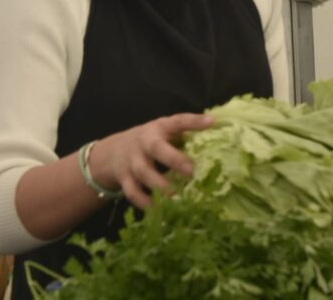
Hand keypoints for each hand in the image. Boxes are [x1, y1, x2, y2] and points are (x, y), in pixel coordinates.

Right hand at [89, 113, 213, 207]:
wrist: (113, 151)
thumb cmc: (151, 141)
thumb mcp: (166, 131)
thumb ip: (186, 133)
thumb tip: (218, 135)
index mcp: (159, 127)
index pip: (178, 121)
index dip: (194, 121)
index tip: (211, 122)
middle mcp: (144, 142)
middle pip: (156, 148)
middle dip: (173, 159)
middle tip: (191, 171)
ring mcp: (131, 161)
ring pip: (143, 172)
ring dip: (160, 186)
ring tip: (177, 197)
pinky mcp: (124, 178)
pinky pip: (132, 192)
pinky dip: (144, 202)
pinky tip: (159, 210)